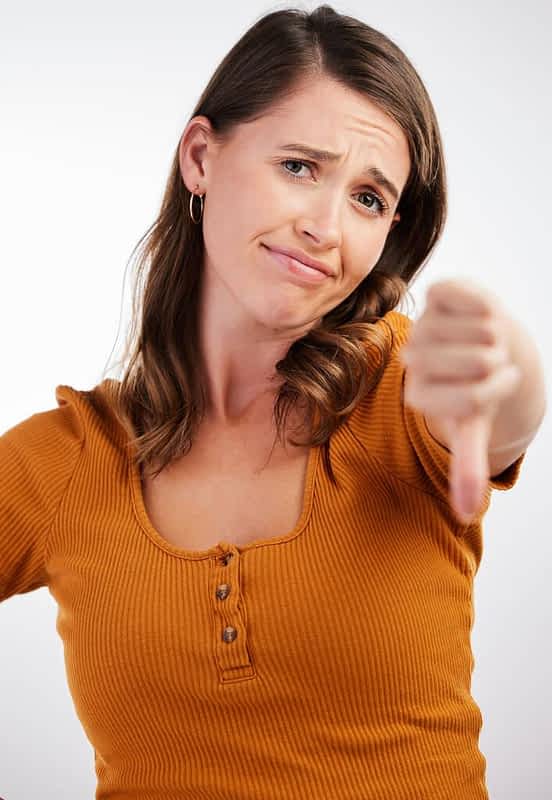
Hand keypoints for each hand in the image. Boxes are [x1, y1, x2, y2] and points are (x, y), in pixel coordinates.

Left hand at [399, 278, 521, 523]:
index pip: (471, 401)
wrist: (481, 345)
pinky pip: (473, 299)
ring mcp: (424, 324)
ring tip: (486, 343)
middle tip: (491, 365)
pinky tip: (480, 316)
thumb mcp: (474, 427)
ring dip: (497, 338)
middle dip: (499, 365)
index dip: (494, 393)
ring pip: (483, 330)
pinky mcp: (438, 293)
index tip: (490, 391)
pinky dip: (488, 308)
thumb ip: (465, 466)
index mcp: (419, 395)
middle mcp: (413, 360)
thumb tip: (466, 514)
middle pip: (480, 362)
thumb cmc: (477, 388)